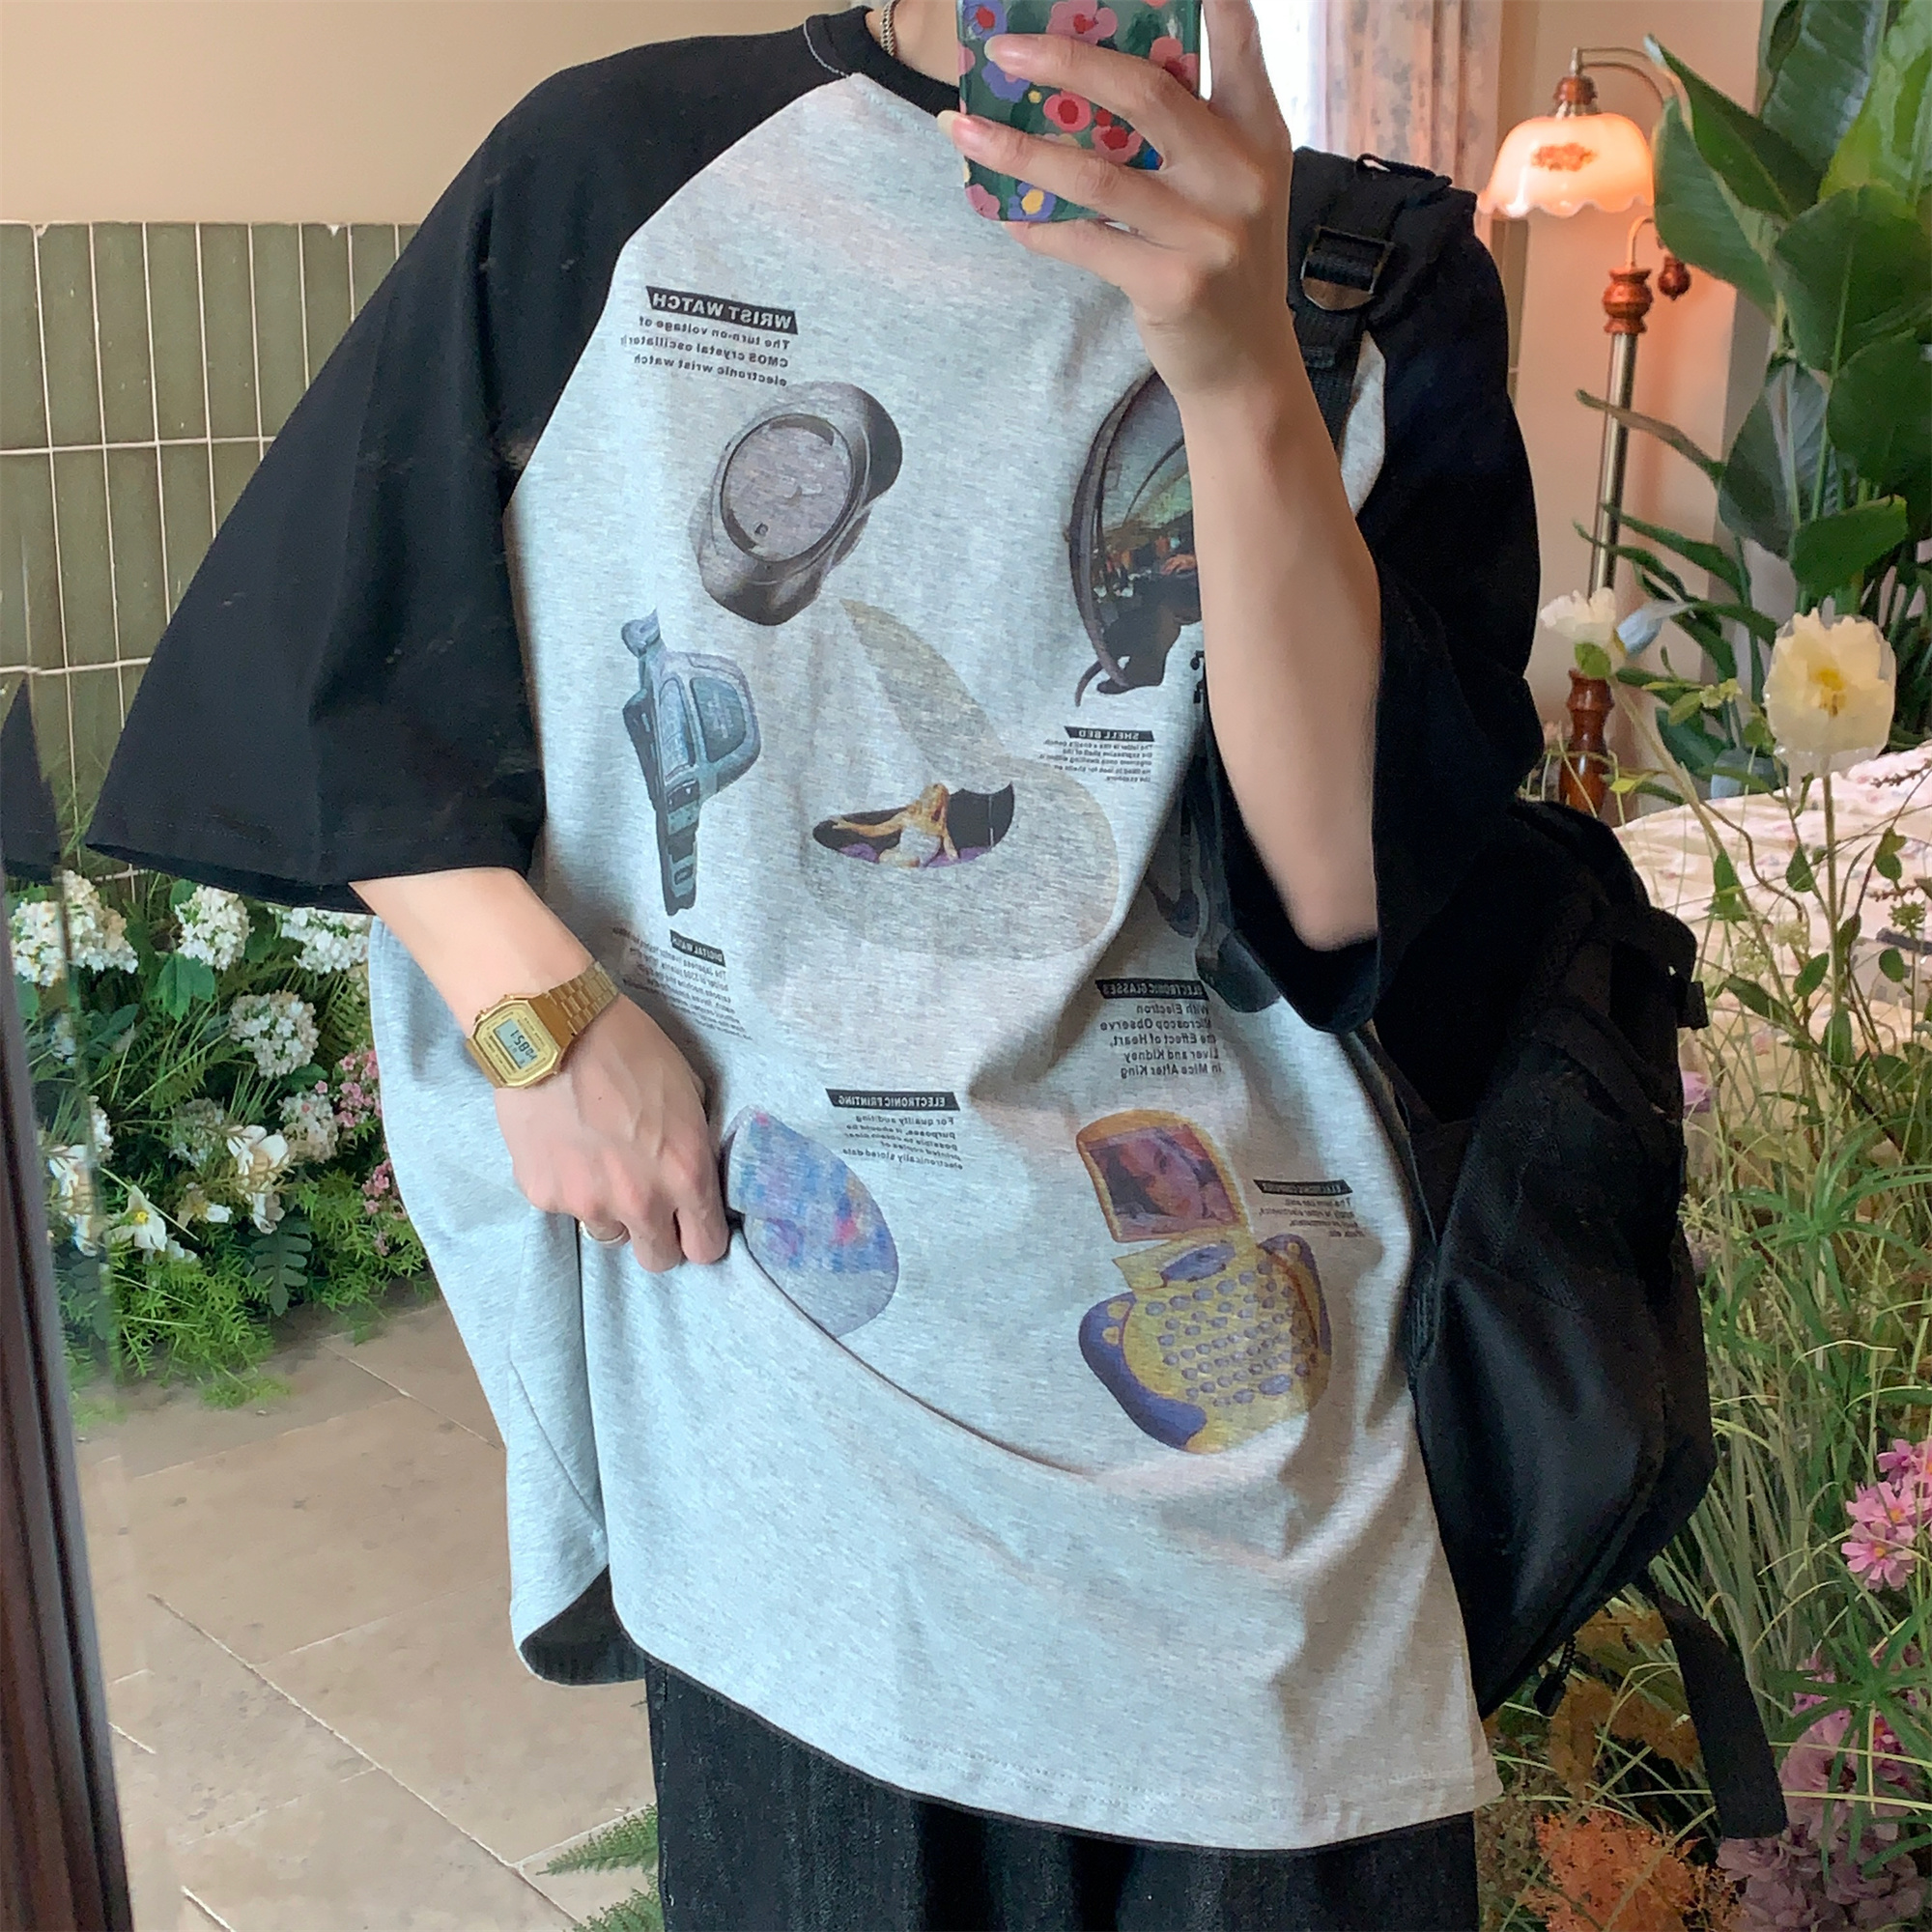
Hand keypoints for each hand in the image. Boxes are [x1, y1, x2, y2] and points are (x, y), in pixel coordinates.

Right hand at [495, 994, 727, 1272]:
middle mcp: (640, 1201)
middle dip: (657, 1235)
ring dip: (610, 1209)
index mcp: (686, 1175)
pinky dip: (568, 1186)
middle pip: (657, 1260)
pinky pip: (565, 1207)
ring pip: (608, 1233)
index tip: (691, 1223)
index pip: (705, 1249)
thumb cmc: (628, 1047)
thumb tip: (690, 1171)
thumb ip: (691, 1145)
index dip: (700, 1237)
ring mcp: (587, 1203)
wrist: (551, 1029)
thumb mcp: (687, 1092)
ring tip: (598, 1160)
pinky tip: (564, 1145)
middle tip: (646, 1200)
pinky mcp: (543, 1195)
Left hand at [943, 0, 1295, 407]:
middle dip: (1067, 60)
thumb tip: (1092, 75)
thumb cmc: (1223, 263)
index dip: (1203, 2)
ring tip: (962, 128)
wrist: (1245, 365)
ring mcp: (1211, 232)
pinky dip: (1039, 227)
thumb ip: (1189, 132)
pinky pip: (1087, 242)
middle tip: (1004, 50)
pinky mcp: (1174, 284)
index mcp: (1259, 133)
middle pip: (1145, 94)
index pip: (1234, 44)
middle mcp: (1241, 175)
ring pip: (1098, 175)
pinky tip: (1004, 216)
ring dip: (1020, 149)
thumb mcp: (1230, 186)